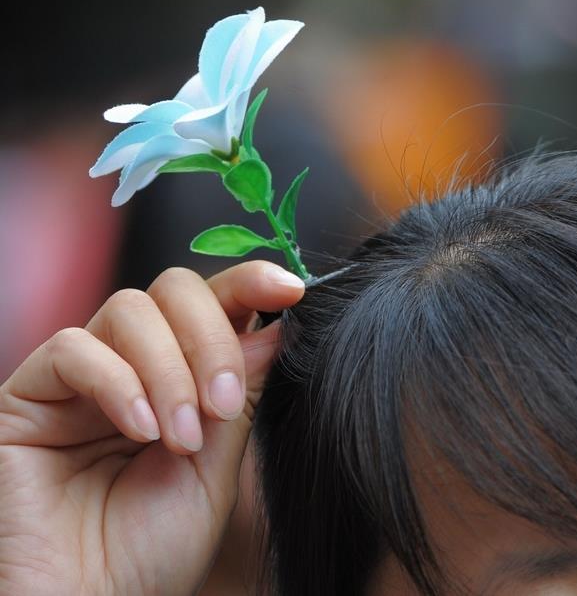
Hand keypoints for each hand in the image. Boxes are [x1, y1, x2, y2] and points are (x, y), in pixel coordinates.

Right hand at [0, 261, 304, 595]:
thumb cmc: (153, 551)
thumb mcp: (217, 467)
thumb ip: (239, 395)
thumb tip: (275, 326)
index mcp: (181, 377)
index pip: (214, 305)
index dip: (251, 283)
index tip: (291, 290)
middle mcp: (131, 366)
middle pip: (174, 292)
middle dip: (211, 339)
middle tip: (222, 405)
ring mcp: (79, 379)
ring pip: (130, 311)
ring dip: (169, 371)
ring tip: (179, 439)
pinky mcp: (28, 397)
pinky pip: (72, 349)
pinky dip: (118, 383)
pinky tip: (140, 432)